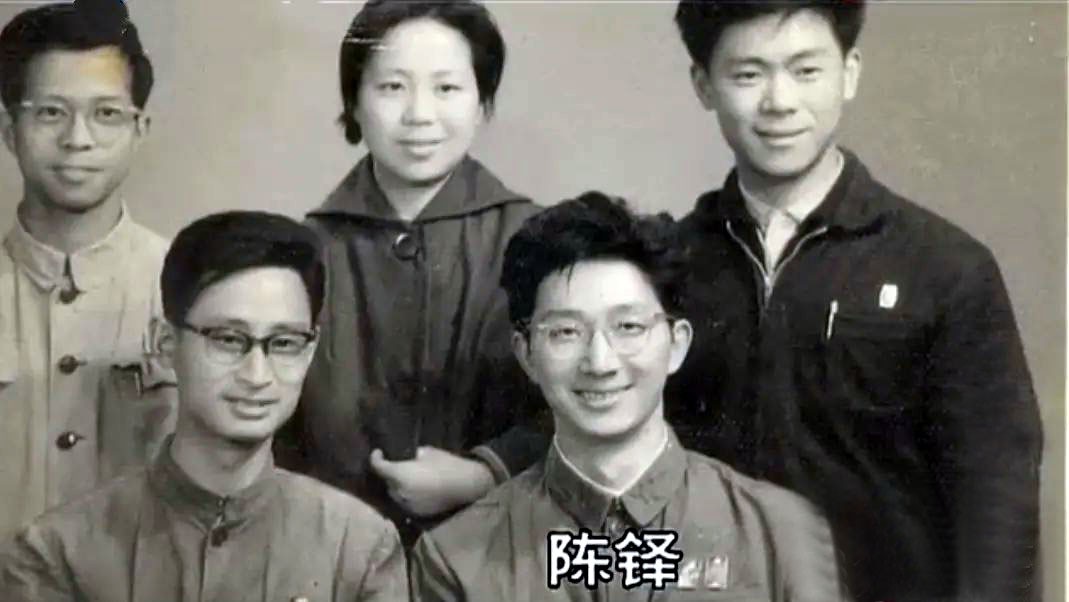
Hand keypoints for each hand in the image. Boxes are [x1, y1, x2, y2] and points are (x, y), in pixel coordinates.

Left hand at [369, 446, 495, 516]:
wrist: (466, 486)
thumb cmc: (447, 465)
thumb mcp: (428, 452)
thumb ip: (412, 456)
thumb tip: (409, 457)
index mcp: (400, 475)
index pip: (378, 467)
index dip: (376, 458)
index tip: (379, 452)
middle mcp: (399, 493)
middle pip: (386, 482)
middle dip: (389, 474)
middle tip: (398, 466)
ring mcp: (407, 506)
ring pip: (395, 495)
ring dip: (397, 487)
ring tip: (408, 479)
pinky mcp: (417, 514)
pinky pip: (406, 503)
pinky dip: (407, 497)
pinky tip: (418, 490)